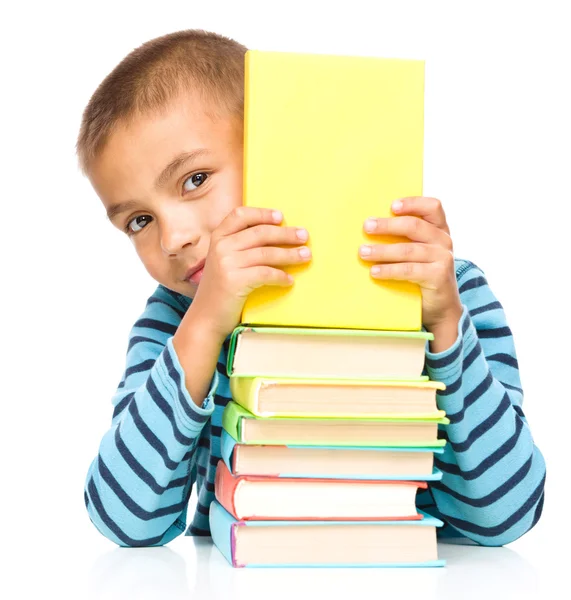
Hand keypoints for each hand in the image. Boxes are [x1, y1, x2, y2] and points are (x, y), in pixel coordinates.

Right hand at [191, 207, 310, 341]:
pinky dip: (280, 276)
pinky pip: (265, 273)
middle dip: (285, 233)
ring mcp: (226, 263)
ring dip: (290, 254)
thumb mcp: (222, 263)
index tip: (281, 216)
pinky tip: (289, 280)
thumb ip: (238, 248)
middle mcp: (220, 247)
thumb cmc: (220, 291)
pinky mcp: (234, 281)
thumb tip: (275, 237)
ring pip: (266, 253)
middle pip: (259, 232)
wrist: (204, 319)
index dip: (262, 213)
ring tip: (306, 256)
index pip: (240, 215)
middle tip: (304, 235)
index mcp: (217, 238)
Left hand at [359, 196, 462, 349]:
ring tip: (363, 252)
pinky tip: (375, 272)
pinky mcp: (438, 276)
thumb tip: (370, 228)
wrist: (441, 307)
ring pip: (408, 249)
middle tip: (367, 227)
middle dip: (387, 225)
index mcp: (439, 229)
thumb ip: (404, 239)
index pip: (432, 207)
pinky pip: (409, 270)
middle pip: (414, 226)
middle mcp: (444, 241)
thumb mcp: (417, 253)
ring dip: (383, 250)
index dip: (413, 203)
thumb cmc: (422, 275)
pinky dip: (390, 270)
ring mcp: (443, 258)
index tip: (392, 206)